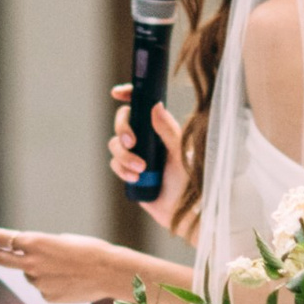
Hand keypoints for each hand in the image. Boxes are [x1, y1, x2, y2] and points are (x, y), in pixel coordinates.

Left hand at [0, 227, 157, 303]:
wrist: (110, 272)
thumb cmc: (90, 250)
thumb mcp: (62, 240)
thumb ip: (42, 247)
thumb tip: (31, 256)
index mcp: (36, 243)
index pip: (6, 239)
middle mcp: (32, 263)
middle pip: (4, 260)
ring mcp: (38, 283)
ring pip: (30, 276)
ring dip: (36, 271)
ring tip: (61, 268)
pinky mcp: (47, 298)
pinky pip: (43, 289)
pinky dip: (50, 284)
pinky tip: (68, 280)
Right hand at [108, 87, 189, 224]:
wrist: (182, 210)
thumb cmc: (188, 180)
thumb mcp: (181, 153)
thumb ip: (169, 130)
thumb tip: (156, 106)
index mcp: (160, 128)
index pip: (142, 105)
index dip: (128, 95)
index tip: (117, 93)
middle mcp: (147, 138)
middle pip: (123, 121)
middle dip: (123, 130)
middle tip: (131, 142)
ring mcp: (136, 154)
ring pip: (115, 144)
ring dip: (124, 156)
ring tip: (141, 170)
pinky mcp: (129, 171)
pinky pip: (115, 164)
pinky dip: (122, 170)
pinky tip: (135, 178)